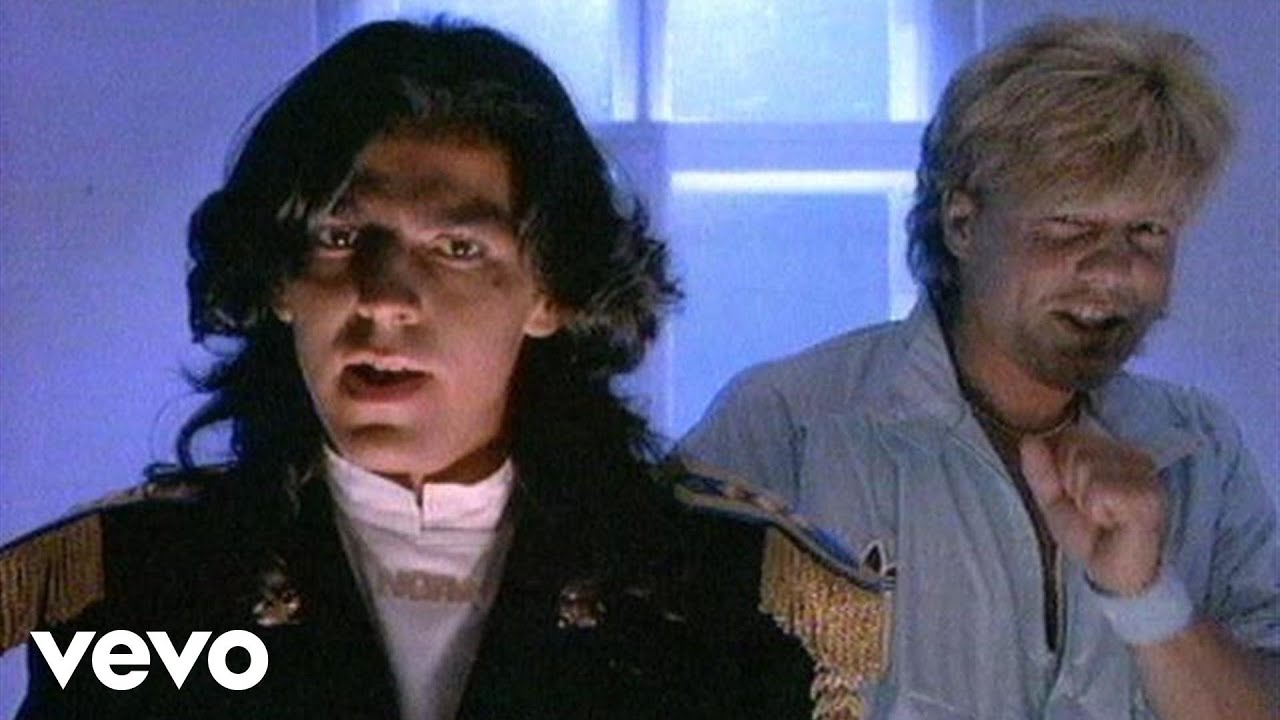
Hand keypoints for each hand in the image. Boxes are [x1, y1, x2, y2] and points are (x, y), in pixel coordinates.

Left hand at [1021, 425, 1165, 595]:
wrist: (1115, 575)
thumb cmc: (1091, 536)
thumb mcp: (1054, 500)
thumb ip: (1040, 470)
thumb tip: (1028, 440)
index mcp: (1117, 454)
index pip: (1070, 437)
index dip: (1062, 471)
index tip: (1079, 498)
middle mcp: (1136, 458)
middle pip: (1075, 448)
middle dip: (1072, 484)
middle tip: (1093, 512)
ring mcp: (1146, 475)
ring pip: (1085, 466)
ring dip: (1085, 501)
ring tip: (1105, 518)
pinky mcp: (1148, 496)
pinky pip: (1099, 489)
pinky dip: (1096, 510)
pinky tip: (1115, 523)